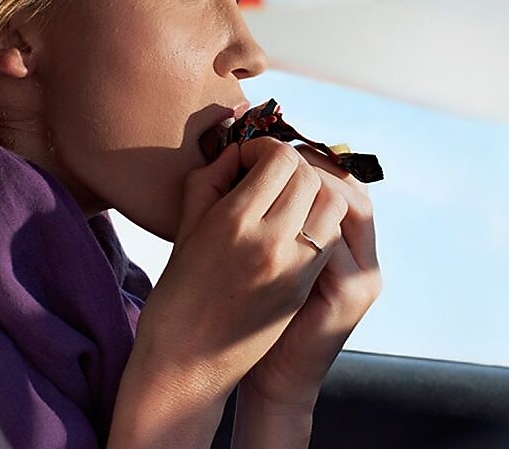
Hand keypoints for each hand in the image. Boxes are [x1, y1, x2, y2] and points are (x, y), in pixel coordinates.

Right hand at [114, 137, 341, 444]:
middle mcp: (271, 241)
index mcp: (235, 221)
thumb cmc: (177, 292)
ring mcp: (294, 266)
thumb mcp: (186, 227)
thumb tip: (237, 151)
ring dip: (314, 189)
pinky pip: (329, 235)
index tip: (248, 159)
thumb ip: (211, 179)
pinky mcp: (304, 286)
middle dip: (291, 164)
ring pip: (331, 202)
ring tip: (290, 195)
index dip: (264, 148)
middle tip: (269, 172)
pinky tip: (297, 222)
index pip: (279, 158)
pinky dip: (320, 218)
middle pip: (308, 176)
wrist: (187, 361)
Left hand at [239, 145, 380, 410]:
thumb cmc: (259, 317)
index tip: (268, 149)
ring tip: (267, 178)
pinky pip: (335, 238)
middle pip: (349, 183)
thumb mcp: (271, 257)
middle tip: (266, 155)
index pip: (340, 178)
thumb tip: (243, 159)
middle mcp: (363, 254)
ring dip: (307, 183)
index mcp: (346, 241)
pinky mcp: (351, 294)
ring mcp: (363, 274)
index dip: (306, 158)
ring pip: (348, 203)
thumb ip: (271, 215)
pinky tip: (268, 210)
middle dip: (306, 164)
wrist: (272, 377)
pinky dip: (303, 217)